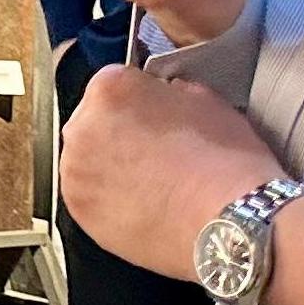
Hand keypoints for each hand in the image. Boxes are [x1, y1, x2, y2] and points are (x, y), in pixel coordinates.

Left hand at [60, 61, 286, 279]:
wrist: (228, 222)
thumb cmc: (223, 165)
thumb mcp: (207, 101)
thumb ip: (173, 91)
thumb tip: (169, 96)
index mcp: (110, 90)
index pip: (116, 82)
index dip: (143, 98)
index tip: (155, 112)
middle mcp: (82, 128)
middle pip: (96, 120)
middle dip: (121, 131)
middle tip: (157, 151)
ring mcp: (75, 172)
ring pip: (89, 160)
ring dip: (111, 167)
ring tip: (154, 183)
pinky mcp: (80, 210)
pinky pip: (89, 196)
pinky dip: (109, 200)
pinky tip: (144, 206)